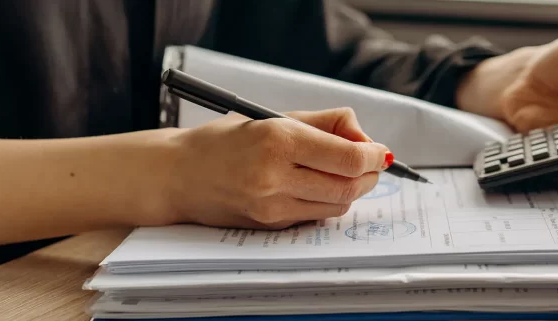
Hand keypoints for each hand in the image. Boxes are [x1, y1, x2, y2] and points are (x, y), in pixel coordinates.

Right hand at [162, 108, 389, 229]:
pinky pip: (315, 216)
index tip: (379, 152)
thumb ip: (325, 123)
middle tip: (369, 163)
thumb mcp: (274, 117)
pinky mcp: (269, 225)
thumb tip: (365, 138)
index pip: (349, 158)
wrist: (178, 175)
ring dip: (351, 190)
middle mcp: (275, 176)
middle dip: (368, 175)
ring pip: (336, 205)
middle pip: (349, 186)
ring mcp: (272, 206)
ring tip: (343, 174)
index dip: (373, 156)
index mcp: (279, 140)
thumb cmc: (226, 140)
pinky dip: (327, 202)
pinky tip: (316, 186)